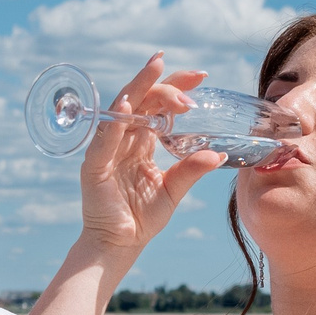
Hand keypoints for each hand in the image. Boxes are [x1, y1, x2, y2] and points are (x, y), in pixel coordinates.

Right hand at [76, 52, 225, 260]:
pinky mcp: (94, 166)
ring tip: (158, 69)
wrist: (120, 245)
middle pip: (142, 98)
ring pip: (122, 109)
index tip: (201, 76)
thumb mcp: (173, 189)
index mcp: (141, 141)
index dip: (176, 87)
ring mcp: (106, 150)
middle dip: (165, 82)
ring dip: (141, 87)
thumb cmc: (142, 218)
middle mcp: (122, 139)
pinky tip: (129, 104)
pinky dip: (116, 121)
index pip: (157, 104)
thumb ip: (192, 169)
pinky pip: (104, 140)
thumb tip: (221, 155)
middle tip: (192, 77)